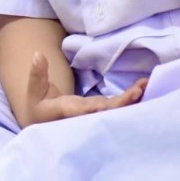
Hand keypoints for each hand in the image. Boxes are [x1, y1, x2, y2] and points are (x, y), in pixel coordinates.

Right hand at [22, 51, 145, 126]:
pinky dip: (131, 99)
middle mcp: (83, 118)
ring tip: (145, 86)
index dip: (90, 109)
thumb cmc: (40, 107)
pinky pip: (118, 107)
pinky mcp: (103, 113)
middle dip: (122, 103)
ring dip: (131, 100)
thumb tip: (38, 54)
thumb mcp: (34, 90)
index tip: (103, 106)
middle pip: (104, 113)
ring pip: (115, 111)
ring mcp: (95, 117)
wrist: (47, 126)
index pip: (78, 110)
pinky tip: (144, 88)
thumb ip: (37, 73)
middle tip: (138, 92)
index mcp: (63, 113)